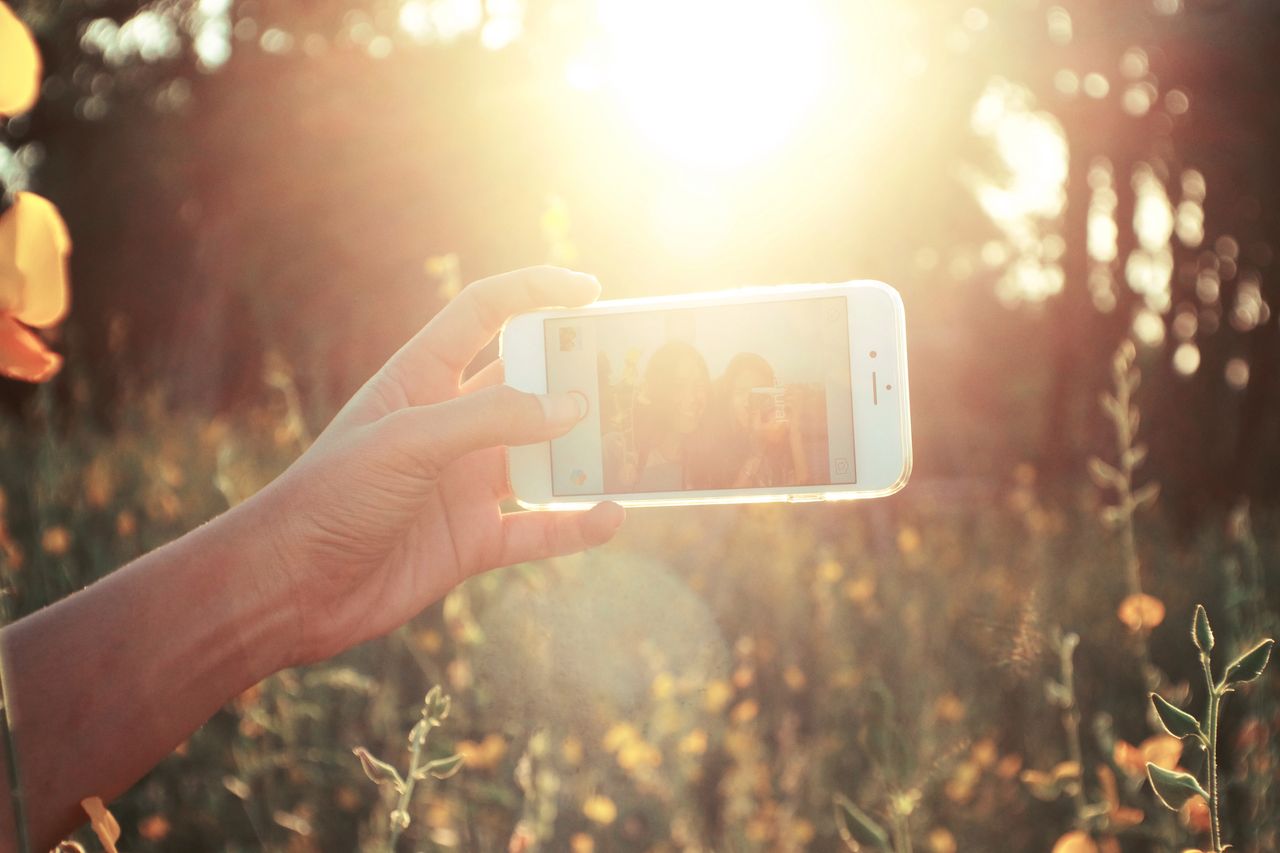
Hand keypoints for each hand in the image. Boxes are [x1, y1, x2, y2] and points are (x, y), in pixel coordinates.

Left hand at [245, 267, 623, 665]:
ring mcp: (464, 483)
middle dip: (575, 377)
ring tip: (633, 448)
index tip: (590, 293)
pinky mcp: (473, 540)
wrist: (291, 588)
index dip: (535, 292)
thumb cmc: (330, 497)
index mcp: (421, 379)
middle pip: (527, 386)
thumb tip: (570, 407)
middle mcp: (449, 426)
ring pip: (542, 459)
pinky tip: (609, 517)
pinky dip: (575, 526)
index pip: (484, 314)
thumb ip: (490, 418)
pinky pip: (538, 530)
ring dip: (583, 455)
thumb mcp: (408, 441)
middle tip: (628, 376)